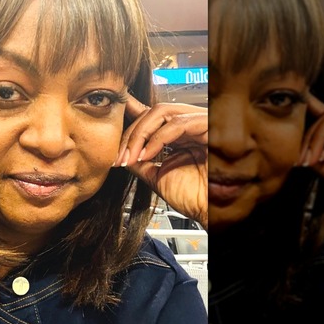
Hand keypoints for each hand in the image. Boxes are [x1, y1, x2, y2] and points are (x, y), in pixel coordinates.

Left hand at [114, 96, 208, 228]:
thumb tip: (122, 153)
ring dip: (140, 134)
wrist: (211, 211)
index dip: (131, 113)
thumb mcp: (156, 176)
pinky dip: (158, 138)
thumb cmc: (194, 197)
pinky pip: (178, 124)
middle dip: (130, 133)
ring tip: (130, 157)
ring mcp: (199, 124)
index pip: (152, 116)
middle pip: (152, 112)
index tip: (112, 120)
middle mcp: (189, 126)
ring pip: (162, 113)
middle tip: (118, 155)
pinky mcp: (209, 128)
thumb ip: (139, 162)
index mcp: (180, 135)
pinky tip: (147, 155)